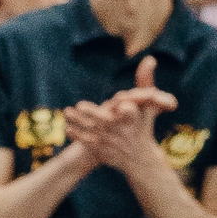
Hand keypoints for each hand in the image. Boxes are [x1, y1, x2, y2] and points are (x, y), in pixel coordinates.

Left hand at [63, 56, 178, 178]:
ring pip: (93, 131)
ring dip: (78, 122)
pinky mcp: (103, 151)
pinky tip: (67, 128)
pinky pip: (87, 143)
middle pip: (107, 122)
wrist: (140, 159)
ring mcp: (112, 142)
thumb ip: (145, 81)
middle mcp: (123, 131)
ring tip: (66, 112)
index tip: (122, 104)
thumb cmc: (143, 124)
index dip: (127, 110)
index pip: (132, 112)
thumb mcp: (148, 104)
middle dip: (94, 114)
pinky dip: (77, 136)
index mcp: (135, 119)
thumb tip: (149, 58)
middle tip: (79, 105)